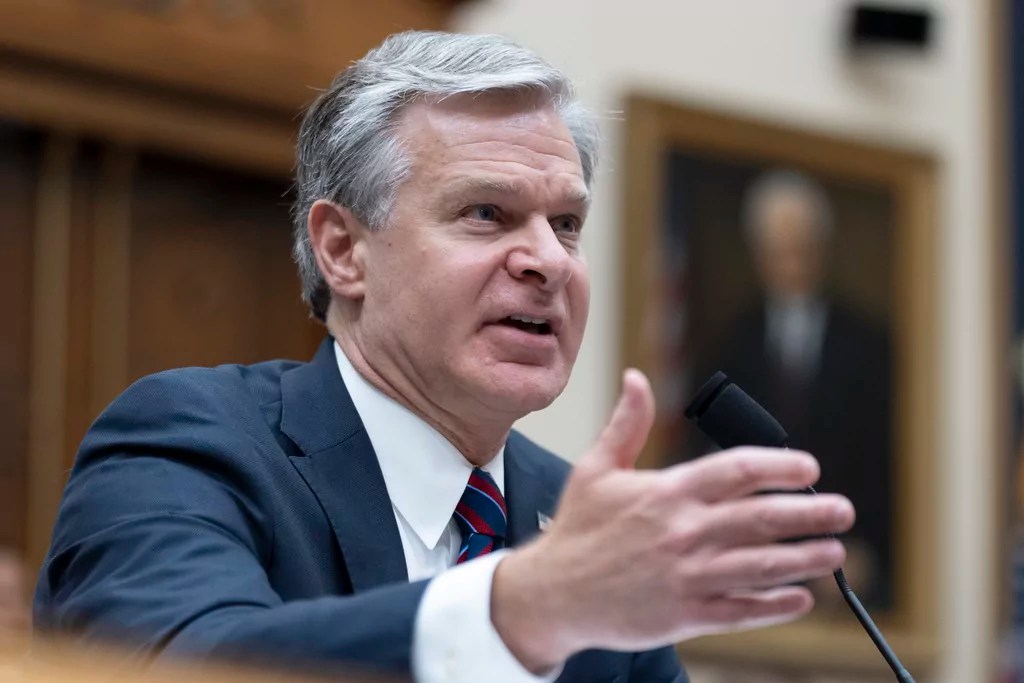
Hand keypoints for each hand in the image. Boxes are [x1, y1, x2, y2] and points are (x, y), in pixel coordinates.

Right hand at [491, 369, 853, 671]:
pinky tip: (802, 597)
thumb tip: (637, 378)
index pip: (737, 470)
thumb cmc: (577, 530)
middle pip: (763, 518)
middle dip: (811, 513)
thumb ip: (626, 424)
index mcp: (666, 493)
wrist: (553, 594)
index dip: (780, 466)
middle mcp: (683, 533)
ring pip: (763, 566)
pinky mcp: (687, 615)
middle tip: (841, 510)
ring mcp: (688, 576)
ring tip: (835, 551)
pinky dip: (777, 605)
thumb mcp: (595, 469)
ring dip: (806, 558)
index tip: (808, 468)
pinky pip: (744, 610)